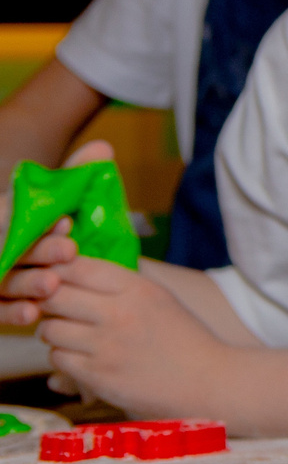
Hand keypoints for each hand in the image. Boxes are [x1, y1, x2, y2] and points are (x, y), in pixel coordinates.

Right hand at [0, 138, 114, 325]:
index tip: (68, 221)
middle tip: (69, 251)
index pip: (15, 213)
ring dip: (25, 283)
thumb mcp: (58, 202)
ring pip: (4, 281)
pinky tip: (31, 314)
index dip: (39, 221)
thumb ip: (75, 177)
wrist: (42, 274)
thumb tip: (103, 149)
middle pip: (11, 247)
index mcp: (8, 215)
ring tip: (52, 285)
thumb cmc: (48, 230)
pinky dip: (10, 313)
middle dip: (38, 250)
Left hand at [38, 257, 225, 416]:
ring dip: (53, 331)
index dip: (58, 270)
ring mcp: (106, 346)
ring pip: (49, 329)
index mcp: (138, 288)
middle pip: (54, 296)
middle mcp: (120, 314)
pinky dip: (63, 357)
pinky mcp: (97, 376)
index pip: (78, 267)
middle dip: (49, 301)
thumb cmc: (184, 338)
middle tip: (57, 308)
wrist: (208, 382)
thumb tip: (73, 269)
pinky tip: (81, 356)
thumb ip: (120, 284)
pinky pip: (57, 359)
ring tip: (71, 334)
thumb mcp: (160, 298)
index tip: (56, 278)